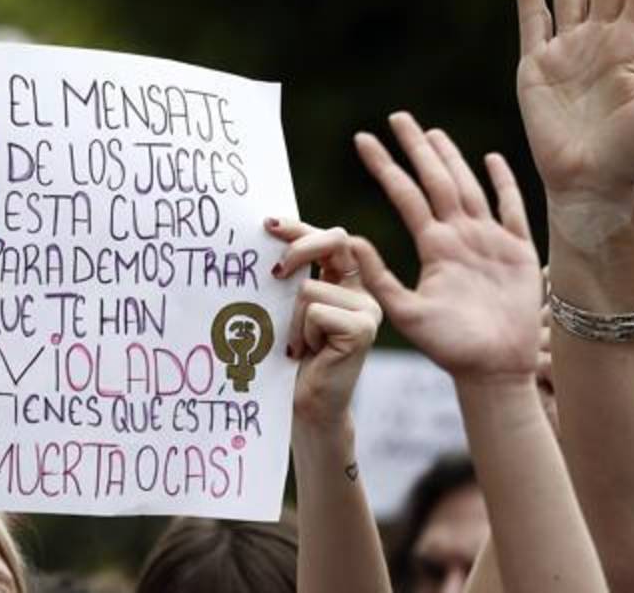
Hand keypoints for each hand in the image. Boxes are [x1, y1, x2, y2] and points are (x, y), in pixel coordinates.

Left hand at [266, 219, 380, 427]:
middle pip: (336, 240)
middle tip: (274, 273)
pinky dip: (299, 333)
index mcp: (344, 283)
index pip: (328, 239)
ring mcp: (366, 310)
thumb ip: (289, 279)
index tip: (268, 225)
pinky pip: (315, 312)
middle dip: (299, 248)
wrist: (304, 408)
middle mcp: (361, 293)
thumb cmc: (289, 360)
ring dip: (291, 319)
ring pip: (310, 288)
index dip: (300, 227)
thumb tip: (266, 241)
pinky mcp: (363, 329)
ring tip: (298, 345)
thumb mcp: (286, 310)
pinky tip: (306, 354)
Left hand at [350, 113, 540, 379]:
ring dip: (452, 158)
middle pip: (436, 180)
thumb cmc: (449, 347)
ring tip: (433, 132)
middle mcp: (459, 237)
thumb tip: (351, 240)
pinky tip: (491, 159)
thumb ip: (378, 278)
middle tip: (398, 117)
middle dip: (417, 148)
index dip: (385, 166)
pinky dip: (504, 183)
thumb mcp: (405, 312)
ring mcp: (490, 240)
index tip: (363, 140)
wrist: (493, 369)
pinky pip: (513, 209)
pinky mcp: (520, 251)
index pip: (404, 195)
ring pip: (469, 187)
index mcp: (434, 247)